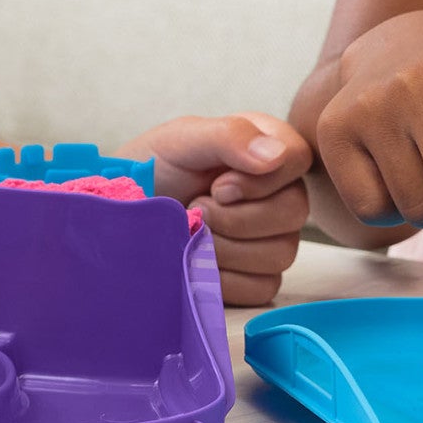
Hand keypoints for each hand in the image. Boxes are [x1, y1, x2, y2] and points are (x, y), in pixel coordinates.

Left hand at [133, 112, 311, 306]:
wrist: (124, 217)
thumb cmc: (152, 170)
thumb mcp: (181, 139)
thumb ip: (229, 136)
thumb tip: (277, 156)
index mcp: (266, 148)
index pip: (298, 159)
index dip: (261, 180)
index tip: (217, 187)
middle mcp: (278, 192)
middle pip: (294, 212)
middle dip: (235, 217)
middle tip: (197, 210)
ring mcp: (273, 237)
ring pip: (280, 253)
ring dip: (225, 247)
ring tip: (194, 233)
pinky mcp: (259, 276)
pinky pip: (262, 286)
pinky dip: (224, 277)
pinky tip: (199, 259)